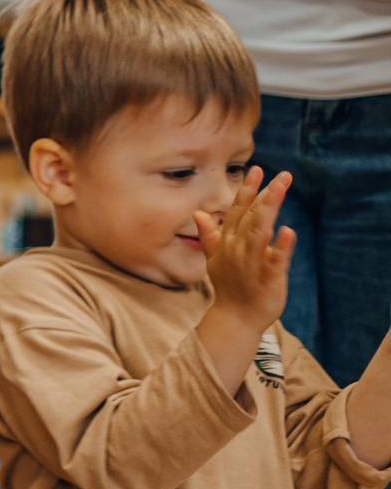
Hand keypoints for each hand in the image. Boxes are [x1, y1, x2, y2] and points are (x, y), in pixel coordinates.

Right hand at [198, 166, 294, 332]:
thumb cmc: (230, 287)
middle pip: (251, 217)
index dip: (246, 191)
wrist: (235, 318)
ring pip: (260, 231)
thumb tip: (199, 213)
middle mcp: (238, 249)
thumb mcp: (215, 258)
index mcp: (228, 243)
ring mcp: (251, 263)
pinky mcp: (268, 278)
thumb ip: (210, 235)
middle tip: (281, 175)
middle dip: (264, 194)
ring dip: (269, 209)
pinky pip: (275, 260)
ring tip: (280, 190)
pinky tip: (288, 230)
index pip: (237, 211)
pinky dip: (281, 246)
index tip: (256, 170)